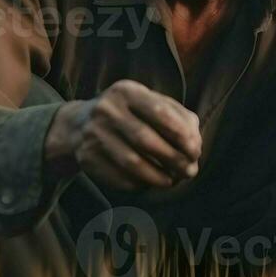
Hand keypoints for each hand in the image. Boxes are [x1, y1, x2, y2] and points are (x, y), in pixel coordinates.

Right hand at [44, 80, 201, 191]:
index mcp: (126, 91)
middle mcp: (106, 110)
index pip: (160, 113)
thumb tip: (195, 145)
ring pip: (133, 164)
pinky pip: (119, 178)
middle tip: (189, 171)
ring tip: (173, 180)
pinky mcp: (87, 159)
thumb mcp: (150, 104)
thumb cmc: (129, 114)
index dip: (182, 135)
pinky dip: (141, 185)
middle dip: (174, 159)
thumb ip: (179, 118)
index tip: (196, 151)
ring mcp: (93, 135)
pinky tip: (150, 183)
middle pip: (146, 140)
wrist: (79, 125)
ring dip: (159, 177)